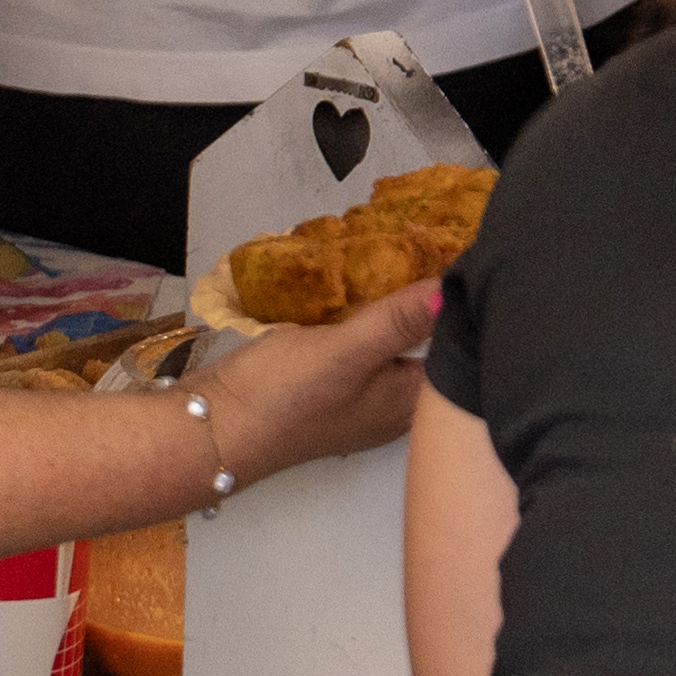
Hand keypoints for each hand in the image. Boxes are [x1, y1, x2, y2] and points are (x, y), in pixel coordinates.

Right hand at [196, 279, 440, 475]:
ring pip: (388, 344)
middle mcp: (390, 406)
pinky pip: (356, 346)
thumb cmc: (286, 396)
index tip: (463, 262)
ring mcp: (357, 399)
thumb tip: (453, 291)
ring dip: (390, 307)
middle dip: (425, 303)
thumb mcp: (348, 351)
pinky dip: (359, 319)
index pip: (452, 351)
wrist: (213, 428)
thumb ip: (399, 321)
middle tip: (429, 246)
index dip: (458, 309)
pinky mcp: (325, 387)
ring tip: (398, 255)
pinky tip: (353, 290)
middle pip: (423, 346)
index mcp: (409, 404)